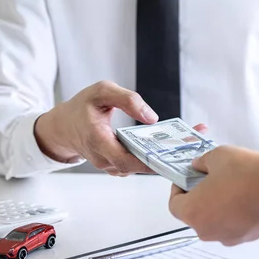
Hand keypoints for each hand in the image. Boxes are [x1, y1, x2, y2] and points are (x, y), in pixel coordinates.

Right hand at [34, 81, 206, 175]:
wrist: (63, 127)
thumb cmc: (81, 108)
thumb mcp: (101, 91)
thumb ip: (126, 100)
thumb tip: (152, 118)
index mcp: (99, 141)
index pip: (128, 159)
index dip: (151, 158)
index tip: (174, 152)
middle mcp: (106, 159)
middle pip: (141, 165)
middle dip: (169, 155)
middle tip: (195, 142)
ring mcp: (113, 166)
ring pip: (143, 166)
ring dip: (166, 155)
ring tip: (192, 141)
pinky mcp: (119, 166)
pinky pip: (140, 163)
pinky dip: (157, 155)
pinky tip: (176, 145)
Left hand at [169, 146, 258, 245]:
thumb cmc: (248, 175)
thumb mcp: (217, 156)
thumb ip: (202, 162)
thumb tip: (199, 166)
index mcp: (192, 212)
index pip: (174, 204)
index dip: (178, 189)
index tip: (187, 178)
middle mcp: (206, 230)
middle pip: (195, 214)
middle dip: (199, 196)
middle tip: (210, 178)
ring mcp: (227, 236)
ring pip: (215, 220)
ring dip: (218, 205)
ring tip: (231, 186)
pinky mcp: (246, 237)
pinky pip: (234, 224)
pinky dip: (235, 212)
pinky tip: (245, 196)